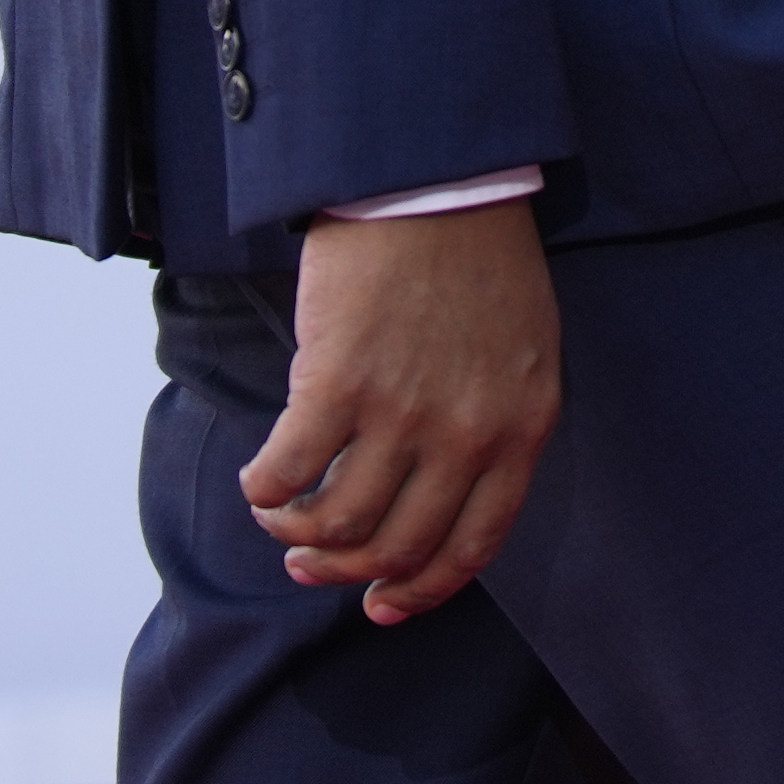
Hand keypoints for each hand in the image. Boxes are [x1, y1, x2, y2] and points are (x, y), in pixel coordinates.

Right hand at [247, 199, 559, 623]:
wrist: (438, 176)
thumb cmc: (478, 255)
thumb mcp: (524, 350)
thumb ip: (495, 423)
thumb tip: (438, 494)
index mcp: (522, 429)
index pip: (473, 546)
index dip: (421, 590)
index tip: (381, 606)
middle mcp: (467, 435)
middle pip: (398, 546)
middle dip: (346, 572)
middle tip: (311, 565)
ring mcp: (402, 412)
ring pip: (338, 522)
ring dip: (297, 534)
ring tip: (279, 518)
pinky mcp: (338, 382)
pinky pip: (289, 470)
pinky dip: (265, 490)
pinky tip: (259, 480)